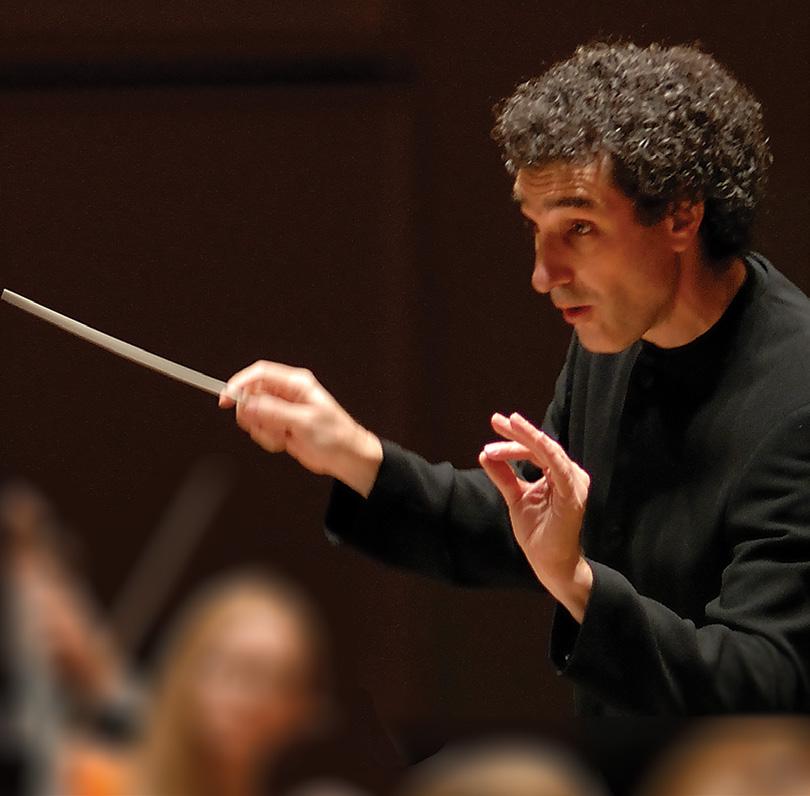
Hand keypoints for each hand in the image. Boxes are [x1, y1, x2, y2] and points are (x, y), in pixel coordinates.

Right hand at [219, 361, 382, 496]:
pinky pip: (260, 429)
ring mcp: (282, 410)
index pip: (259, 374)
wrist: (346, 458)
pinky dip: (267, 439)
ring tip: (283, 436)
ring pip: (253, 415)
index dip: (239, 383)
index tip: (226, 399)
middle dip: (253, 414)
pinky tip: (285, 442)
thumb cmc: (336, 436)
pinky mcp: (280, 426)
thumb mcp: (304, 422)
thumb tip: (248, 404)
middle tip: (267, 426)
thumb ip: (274, 412)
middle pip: (251, 395)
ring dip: (262, 430)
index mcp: (296, 384)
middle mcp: (287, 394)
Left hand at [479, 412, 592, 621]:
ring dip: (526, 438)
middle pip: (540, 446)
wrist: (549, 562)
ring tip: (508, 424)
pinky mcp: (572, 494)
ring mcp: (573, 483)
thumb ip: (503, 475)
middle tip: (497, 419)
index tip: (495, 424)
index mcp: (557, 474)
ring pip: (548, 451)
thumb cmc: (537, 531)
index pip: (534, 450)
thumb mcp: (514, 497)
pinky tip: (527, 439)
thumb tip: (484, 453)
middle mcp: (569, 474)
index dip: (514, 437)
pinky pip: (558, 466)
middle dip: (517, 432)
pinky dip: (543, 450)